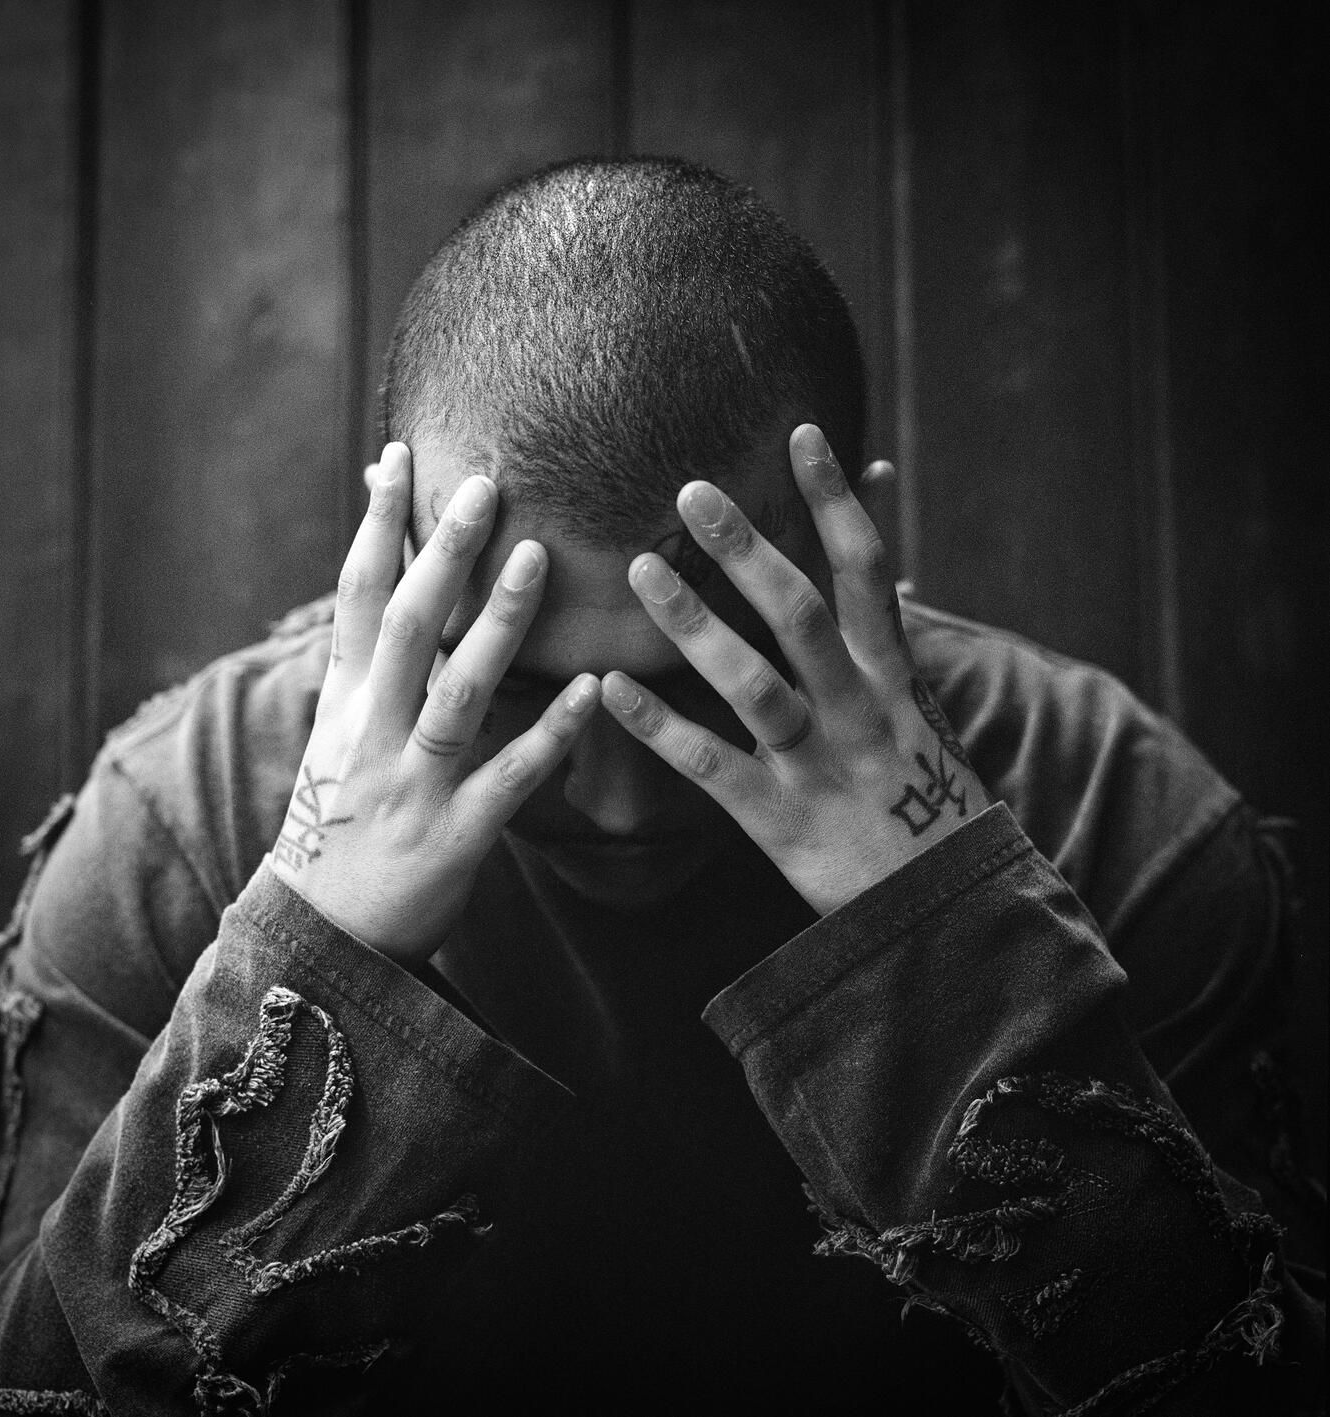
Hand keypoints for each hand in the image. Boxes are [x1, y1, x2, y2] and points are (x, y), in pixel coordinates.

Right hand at [272, 443, 599, 960]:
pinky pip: (509, 777)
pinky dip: (551, 731)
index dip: (376, 525)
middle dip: (441, 551)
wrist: (322, 934)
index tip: (399, 455)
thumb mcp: (336, 737)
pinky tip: (592, 688)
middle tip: (484, 483)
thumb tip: (385, 584)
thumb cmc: (339, 820)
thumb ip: (365, 666)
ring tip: (538, 557)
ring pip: (457, 691)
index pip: (356, 595)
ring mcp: (412, 784)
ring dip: (497, 622)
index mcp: (344, 701)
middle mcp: (372, 731)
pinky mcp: (454, 835)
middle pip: (406, 625)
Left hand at [600, 425, 988, 916]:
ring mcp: (819, 765)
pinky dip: (660, 729)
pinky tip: (609, 689)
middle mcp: (859, 710)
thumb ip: (885, 622)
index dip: (836, 504)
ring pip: (753, 687)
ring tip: (640, 572)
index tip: (802, 434)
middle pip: (801, 617)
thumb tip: (882, 534)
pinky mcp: (780, 821)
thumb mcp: (915, 700)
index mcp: (892, 675)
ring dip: (695, 627)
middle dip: (750, 551)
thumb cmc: (916, 786)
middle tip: (690, 491)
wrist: (944, 906)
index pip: (865, 573)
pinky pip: (714, 769)